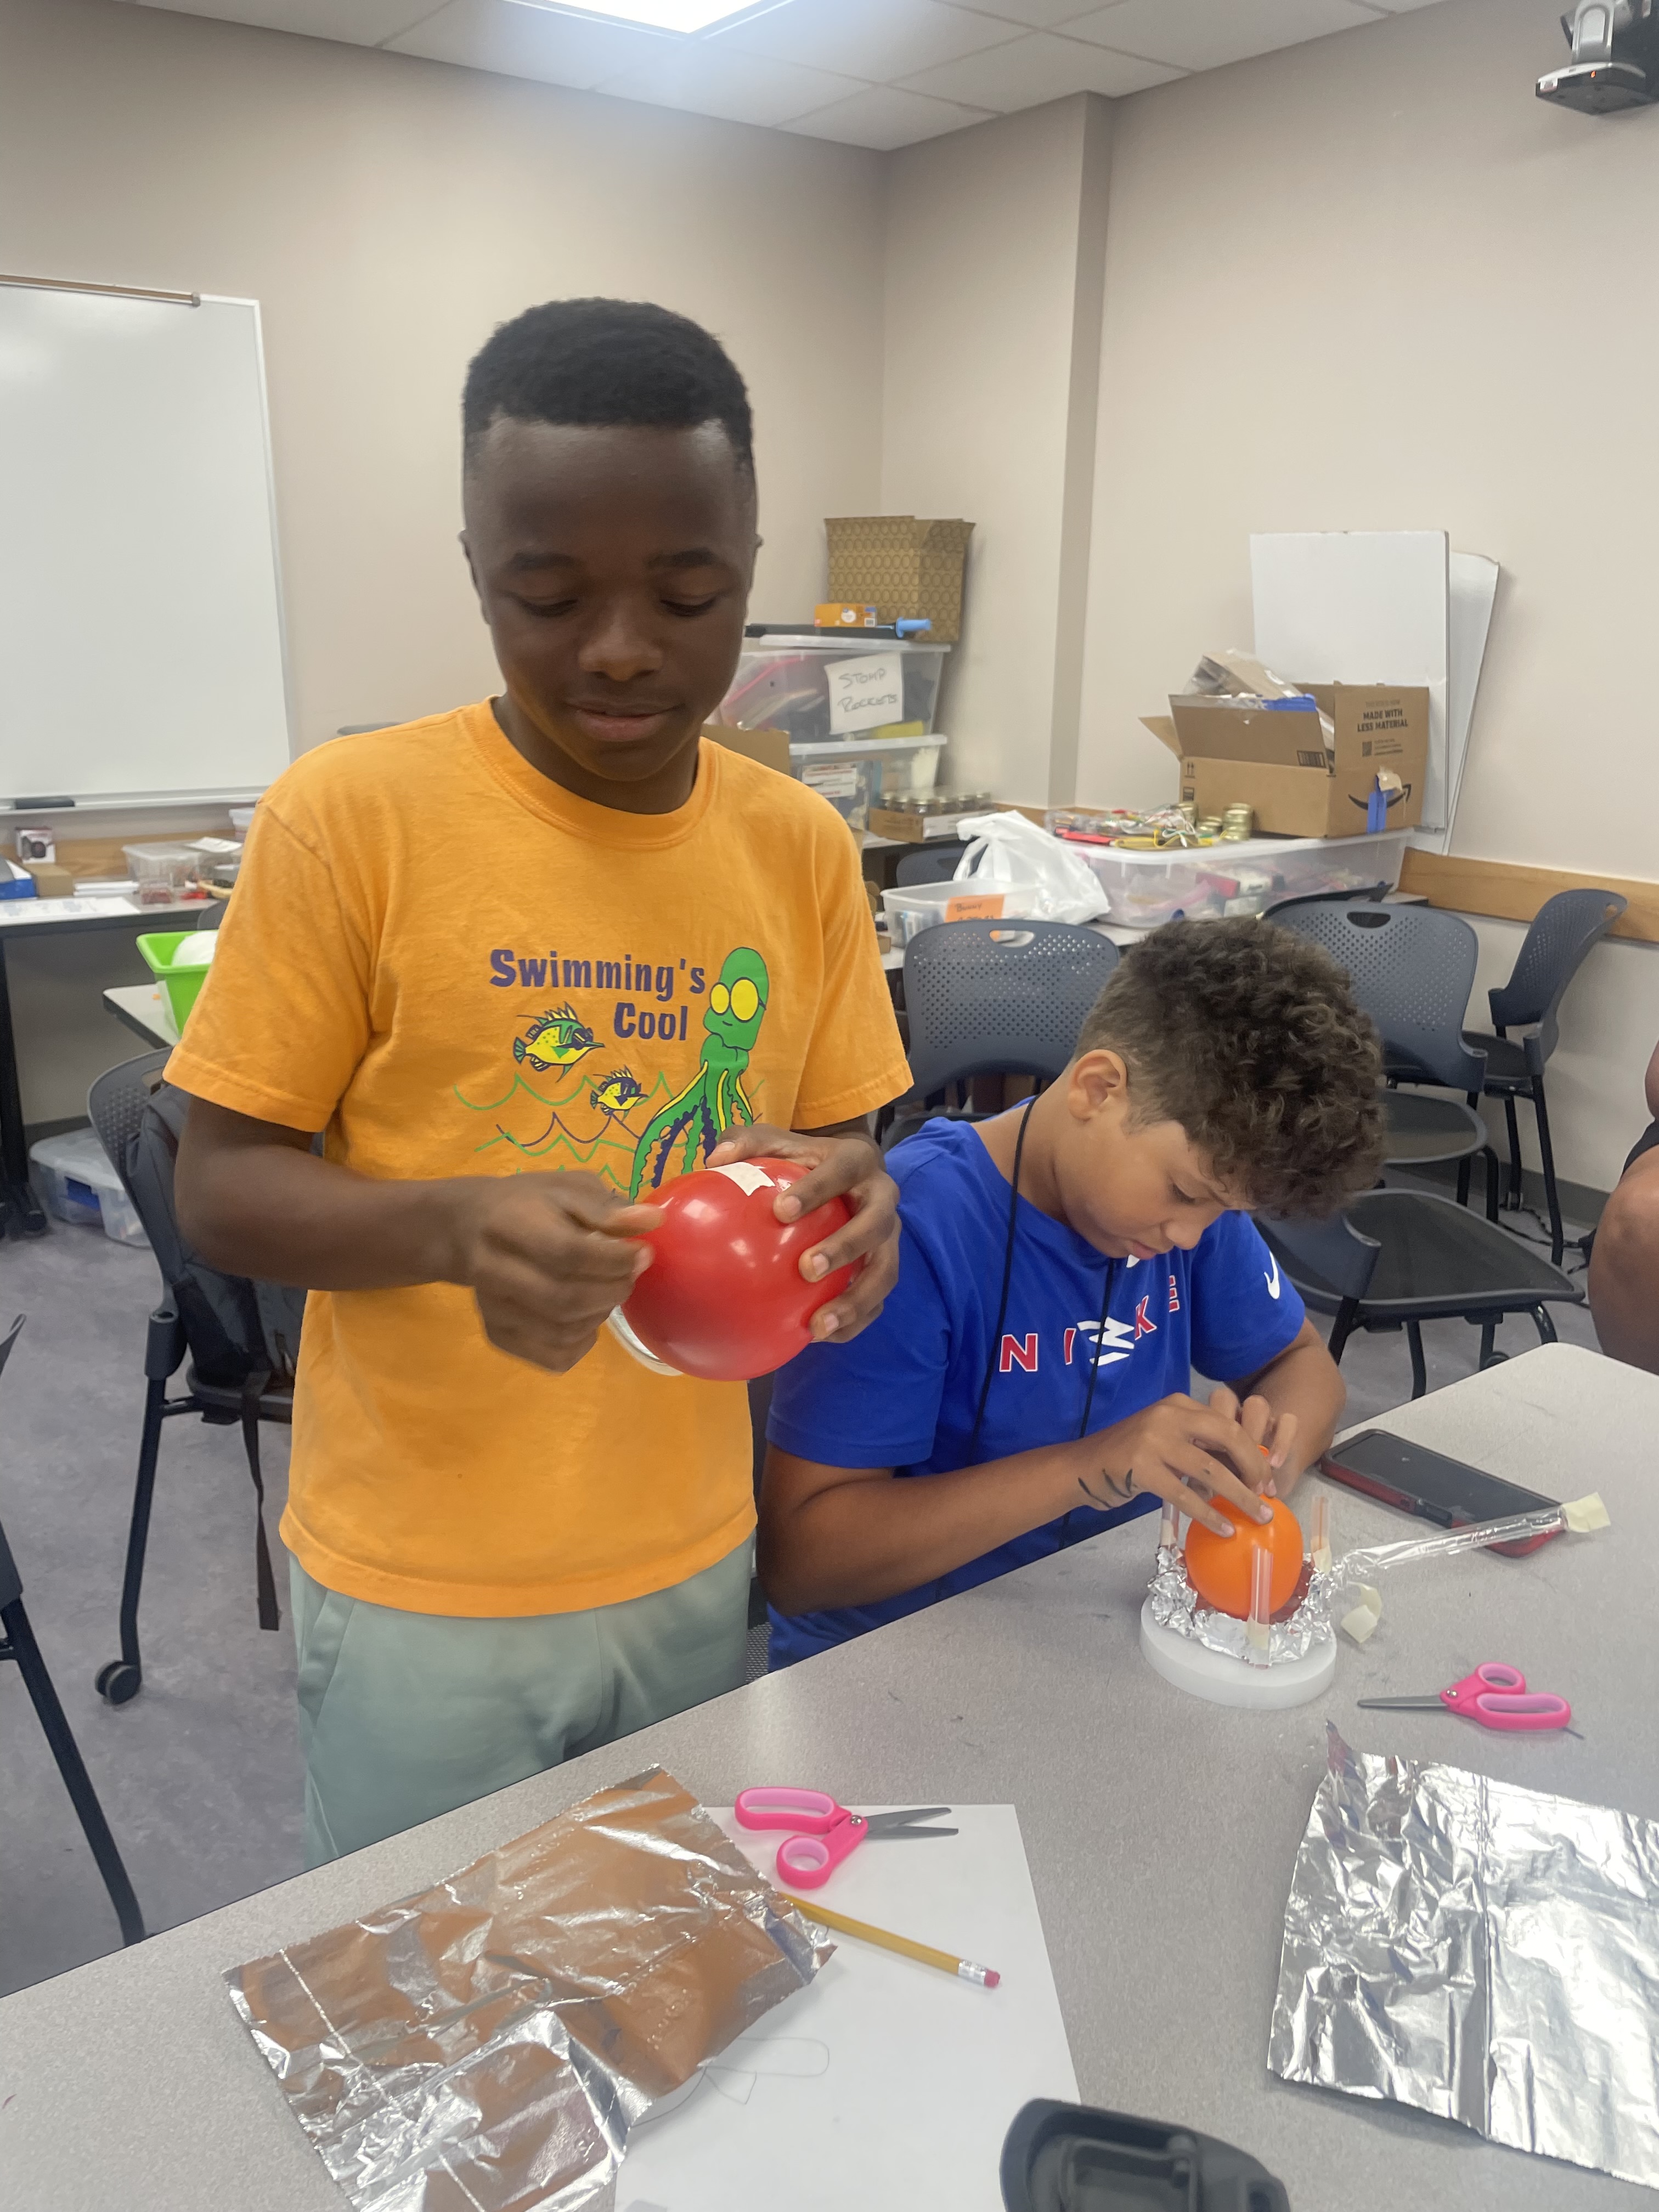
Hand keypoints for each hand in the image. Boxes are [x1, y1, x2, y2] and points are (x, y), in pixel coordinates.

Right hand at [454, 1172, 663, 1373]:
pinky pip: (553, 1357)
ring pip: (561, 1333)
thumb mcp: (566, 1188)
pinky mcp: (498, 1335)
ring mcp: (492, 1310)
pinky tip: (586, 1316)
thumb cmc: (528, 1203)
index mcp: (510, 1224)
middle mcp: (493, 1271)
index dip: (614, 1259)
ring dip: (600, 1315)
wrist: (468, 1228)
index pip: (567, 1253)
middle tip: (629, 1274)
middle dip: (612, 1290)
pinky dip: (583, 1342)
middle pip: (564, 1300)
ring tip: (606, 1290)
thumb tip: (653, 1221)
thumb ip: (607, 1207)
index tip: (642, 1252)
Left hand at [706, 1123, 899, 1342]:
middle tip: (807, 1269)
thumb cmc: (802, 1159)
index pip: (842, 1171)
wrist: (849, 1173)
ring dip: (856, 1301)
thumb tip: (714, 1159)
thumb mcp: (775, 1141)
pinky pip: (877, 1300)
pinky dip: (854, 1322)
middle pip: (876, 1225)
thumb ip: (747, 1143)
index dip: (817, 1190)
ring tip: (818, 1325)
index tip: (781, 1211)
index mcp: (858, 1160)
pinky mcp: (885, 1267)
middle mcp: (883, 1198)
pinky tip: (819, 1337)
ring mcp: (889, 1237)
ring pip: (885, 1271)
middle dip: (846, 1247)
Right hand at [1072, 1392, 1275, 1536]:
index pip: (1227, 1423)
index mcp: (1178, 1405)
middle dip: (1253, 1468)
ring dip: (1240, 1496)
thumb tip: (1244, 1473)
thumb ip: (1198, 1446)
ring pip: (1211, 1470)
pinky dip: (1209, 1514)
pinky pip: (1186, 1495)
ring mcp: (1154, 1440)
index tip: (1266, 1479)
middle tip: (1267, 1495)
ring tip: (1257, 1516)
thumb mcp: (1166, 1439)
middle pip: (1227, 1438)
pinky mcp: (1142, 1468)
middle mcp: (1168, 1415)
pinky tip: (1223, 1529)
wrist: (1083, 1466)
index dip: (1253, 1452)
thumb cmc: (1129, 1457)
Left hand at [1206, 1382, 1297, 1490]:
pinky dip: (1281, 1441)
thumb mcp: (1216, 1482)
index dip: (1200, 1436)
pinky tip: (1275, 1464)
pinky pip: (1288, 1420)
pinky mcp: (1285, 1425)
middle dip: (1226, 1432)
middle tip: (1229, 1463)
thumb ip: (1204, 1481)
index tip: (1201, 1465)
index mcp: (1210, 1423)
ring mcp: (1261, 1417)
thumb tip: (1198, 1490)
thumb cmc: (1234, 1479)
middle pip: (1226, 1399)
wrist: (1268, 1477)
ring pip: (1256, 1405)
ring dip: (1253, 1433)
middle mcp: (1234, 1413)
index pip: (1200, 1414)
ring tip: (1251, 1464)